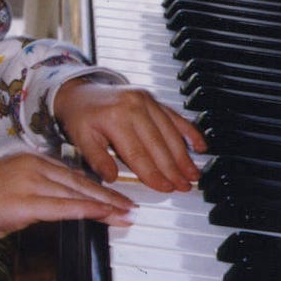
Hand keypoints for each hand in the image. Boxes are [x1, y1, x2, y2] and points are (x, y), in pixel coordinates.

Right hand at [0, 151, 135, 241]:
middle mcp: (32, 166)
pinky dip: (87, 211)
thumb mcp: (15, 189)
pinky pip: (63, 207)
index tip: (117, 196)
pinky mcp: (25, 202)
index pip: (72, 174)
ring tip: (125, 215)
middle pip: (79, 182)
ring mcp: (29, 182)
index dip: (98, 187)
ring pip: (76, 194)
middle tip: (131, 206)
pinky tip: (103, 215)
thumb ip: (40, 192)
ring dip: (105, 206)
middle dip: (109, 196)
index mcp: (30, 159)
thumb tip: (65, 205)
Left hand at [53, 79, 207, 192]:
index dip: (153, 174)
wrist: (79, 91)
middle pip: (158, 145)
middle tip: (185, 186)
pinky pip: (175, 116)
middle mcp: (134, 106)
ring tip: (193, 174)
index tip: (165, 188)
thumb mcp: (81, 139)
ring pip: (170, 132)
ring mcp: (146, 100)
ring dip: (184, 155)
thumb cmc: (80, 117)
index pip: (138, 154)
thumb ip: (96, 159)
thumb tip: (112, 178)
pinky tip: (201, 146)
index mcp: (115, 118)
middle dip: (173, 169)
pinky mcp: (153, 98)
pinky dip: (189, 131)